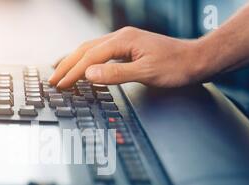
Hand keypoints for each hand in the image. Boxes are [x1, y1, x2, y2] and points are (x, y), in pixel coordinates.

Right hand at [48, 27, 205, 88]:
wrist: (196, 60)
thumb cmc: (176, 67)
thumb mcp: (146, 73)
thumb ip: (115, 74)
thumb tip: (89, 73)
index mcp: (123, 40)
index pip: (90, 57)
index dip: (73, 71)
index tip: (61, 84)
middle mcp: (121, 37)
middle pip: (86, 49)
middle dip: (67, 64)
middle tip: (52, 79)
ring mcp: (125, 41)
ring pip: (91, 48)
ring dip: (73, 60)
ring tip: (59, 70)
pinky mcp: (129, 47)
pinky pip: (100, 51)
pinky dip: (86, 59)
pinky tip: (83, 65)